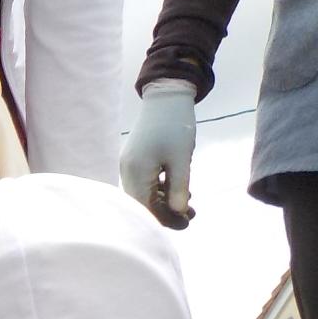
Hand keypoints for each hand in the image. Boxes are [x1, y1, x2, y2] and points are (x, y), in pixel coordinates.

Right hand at [120, 78, 197, 226]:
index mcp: (136, 174)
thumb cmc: (176, 126)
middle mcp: (127, 173)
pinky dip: (159, 189)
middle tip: (190, 214)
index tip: (186, 224)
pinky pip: (144, 183)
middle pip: (143, 204)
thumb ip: (179, 189)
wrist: (166, 95)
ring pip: (144, 194)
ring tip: (188, 201)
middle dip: (166, 212)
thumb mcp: (181, 159)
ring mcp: (129, 166)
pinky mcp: (134, 160)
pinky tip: (176, 187)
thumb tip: (179, 214)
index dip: (166, 219)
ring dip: (164, 201)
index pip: (147, 208)